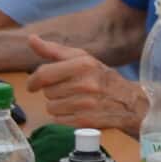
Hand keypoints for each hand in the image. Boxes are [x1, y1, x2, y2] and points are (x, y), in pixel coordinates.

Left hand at [26, 39, 147, 131]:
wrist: (129, 102)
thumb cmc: (101, 77)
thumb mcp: (82, 58)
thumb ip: (54, 50)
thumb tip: (31, 39)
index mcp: (83, 64)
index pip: (44, 73)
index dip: (33, 81)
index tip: (32, 85)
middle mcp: (85, 84)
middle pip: (47, 92)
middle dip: (53, 91)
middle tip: (68, 90)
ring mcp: (86, 104)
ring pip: (51, 108)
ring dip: (57, 106)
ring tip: (73, 101)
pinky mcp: (86, 121)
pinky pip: (59, 121)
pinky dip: (64, 118)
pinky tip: (77, 112)